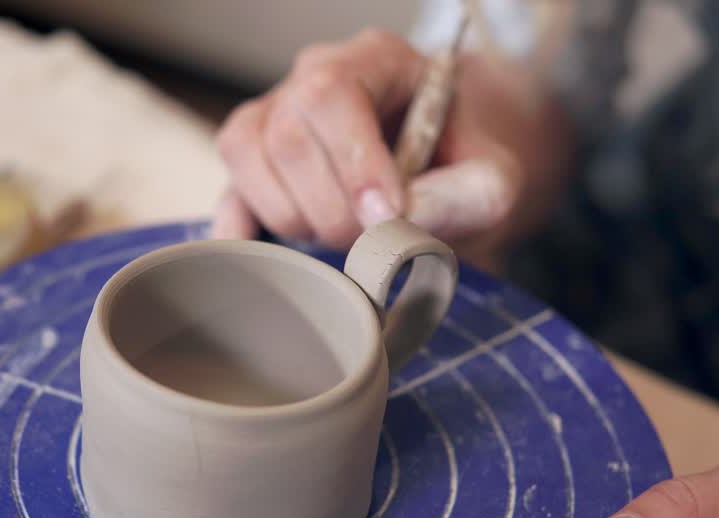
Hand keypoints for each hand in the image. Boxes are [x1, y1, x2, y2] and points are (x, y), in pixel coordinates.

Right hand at [211, 30, 567, 266]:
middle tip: (369, 243)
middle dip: (329, 207)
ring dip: (293, 218)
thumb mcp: (493, 180)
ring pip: (248, 159)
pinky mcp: (248, 166)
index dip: (352, 160)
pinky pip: (225, 196)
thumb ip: (465, 197)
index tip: (384, 216)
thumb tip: (395, 225)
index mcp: (375, 60)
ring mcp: (270, 117)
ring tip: (336, 235)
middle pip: (287, 135)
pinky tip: (273, 256)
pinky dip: (243, 234)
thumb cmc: (460, 168)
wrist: (440, 173)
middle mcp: (311, 76)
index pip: (333, 92)